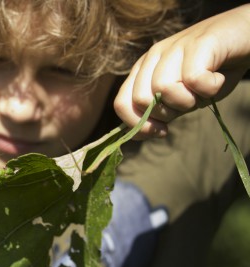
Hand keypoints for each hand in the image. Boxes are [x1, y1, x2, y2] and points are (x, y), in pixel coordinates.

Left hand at [114, 4, 249, 138]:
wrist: (244, 40)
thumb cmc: (211, 72)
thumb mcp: (179, 98)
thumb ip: (159, 112)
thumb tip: (139, 134)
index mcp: (142, 70)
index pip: (122, 104)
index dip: (139, 126)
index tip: (162, 131)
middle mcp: (153, 57)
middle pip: (141, 100)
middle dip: (166, 113)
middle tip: (188, 103)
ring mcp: (174, 47)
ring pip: (164, 89)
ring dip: (189, 100)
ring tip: (204, 88)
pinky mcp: (199, 43)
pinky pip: (194, 79)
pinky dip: (210, 88)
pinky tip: (217, 78)